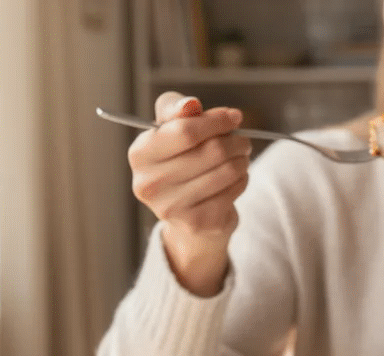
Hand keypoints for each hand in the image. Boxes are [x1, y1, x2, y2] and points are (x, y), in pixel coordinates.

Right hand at [128, 91, 251, 295]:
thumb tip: (190, 104)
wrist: (185, 212)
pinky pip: (233, 191)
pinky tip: (236, 178)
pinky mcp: (197, 223)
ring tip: (241, 157)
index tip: (235, 117)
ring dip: (242, 160)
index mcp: (140, 154)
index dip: (216, 121)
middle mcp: (149, 184)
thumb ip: (176, 109)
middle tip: (243, 141)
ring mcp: (172, 207)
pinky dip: (242, 180)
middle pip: (212, 151)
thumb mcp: (170, 129)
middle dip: (236, 142)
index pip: (185, 131)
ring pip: (227, 171)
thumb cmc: (179, 160)